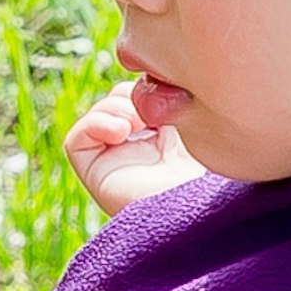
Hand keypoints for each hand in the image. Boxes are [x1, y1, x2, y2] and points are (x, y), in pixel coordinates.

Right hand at [65, 79, 205, 212]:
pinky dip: (94, 125)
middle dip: (131, 95)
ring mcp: (118, 165)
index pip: (143, 99)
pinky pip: (76, 141)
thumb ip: (181, 104)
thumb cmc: (213, 172)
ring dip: (116, 108)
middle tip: (153, 108)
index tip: (168, 92)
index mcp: (169, 142)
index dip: (147, 88)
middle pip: (119, 103)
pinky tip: (122, 131)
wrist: (206, 207)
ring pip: (99, 117)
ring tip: (140, 122)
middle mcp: (142, 154)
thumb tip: (155, 83)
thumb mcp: (202, 126)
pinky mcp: (98, 176)